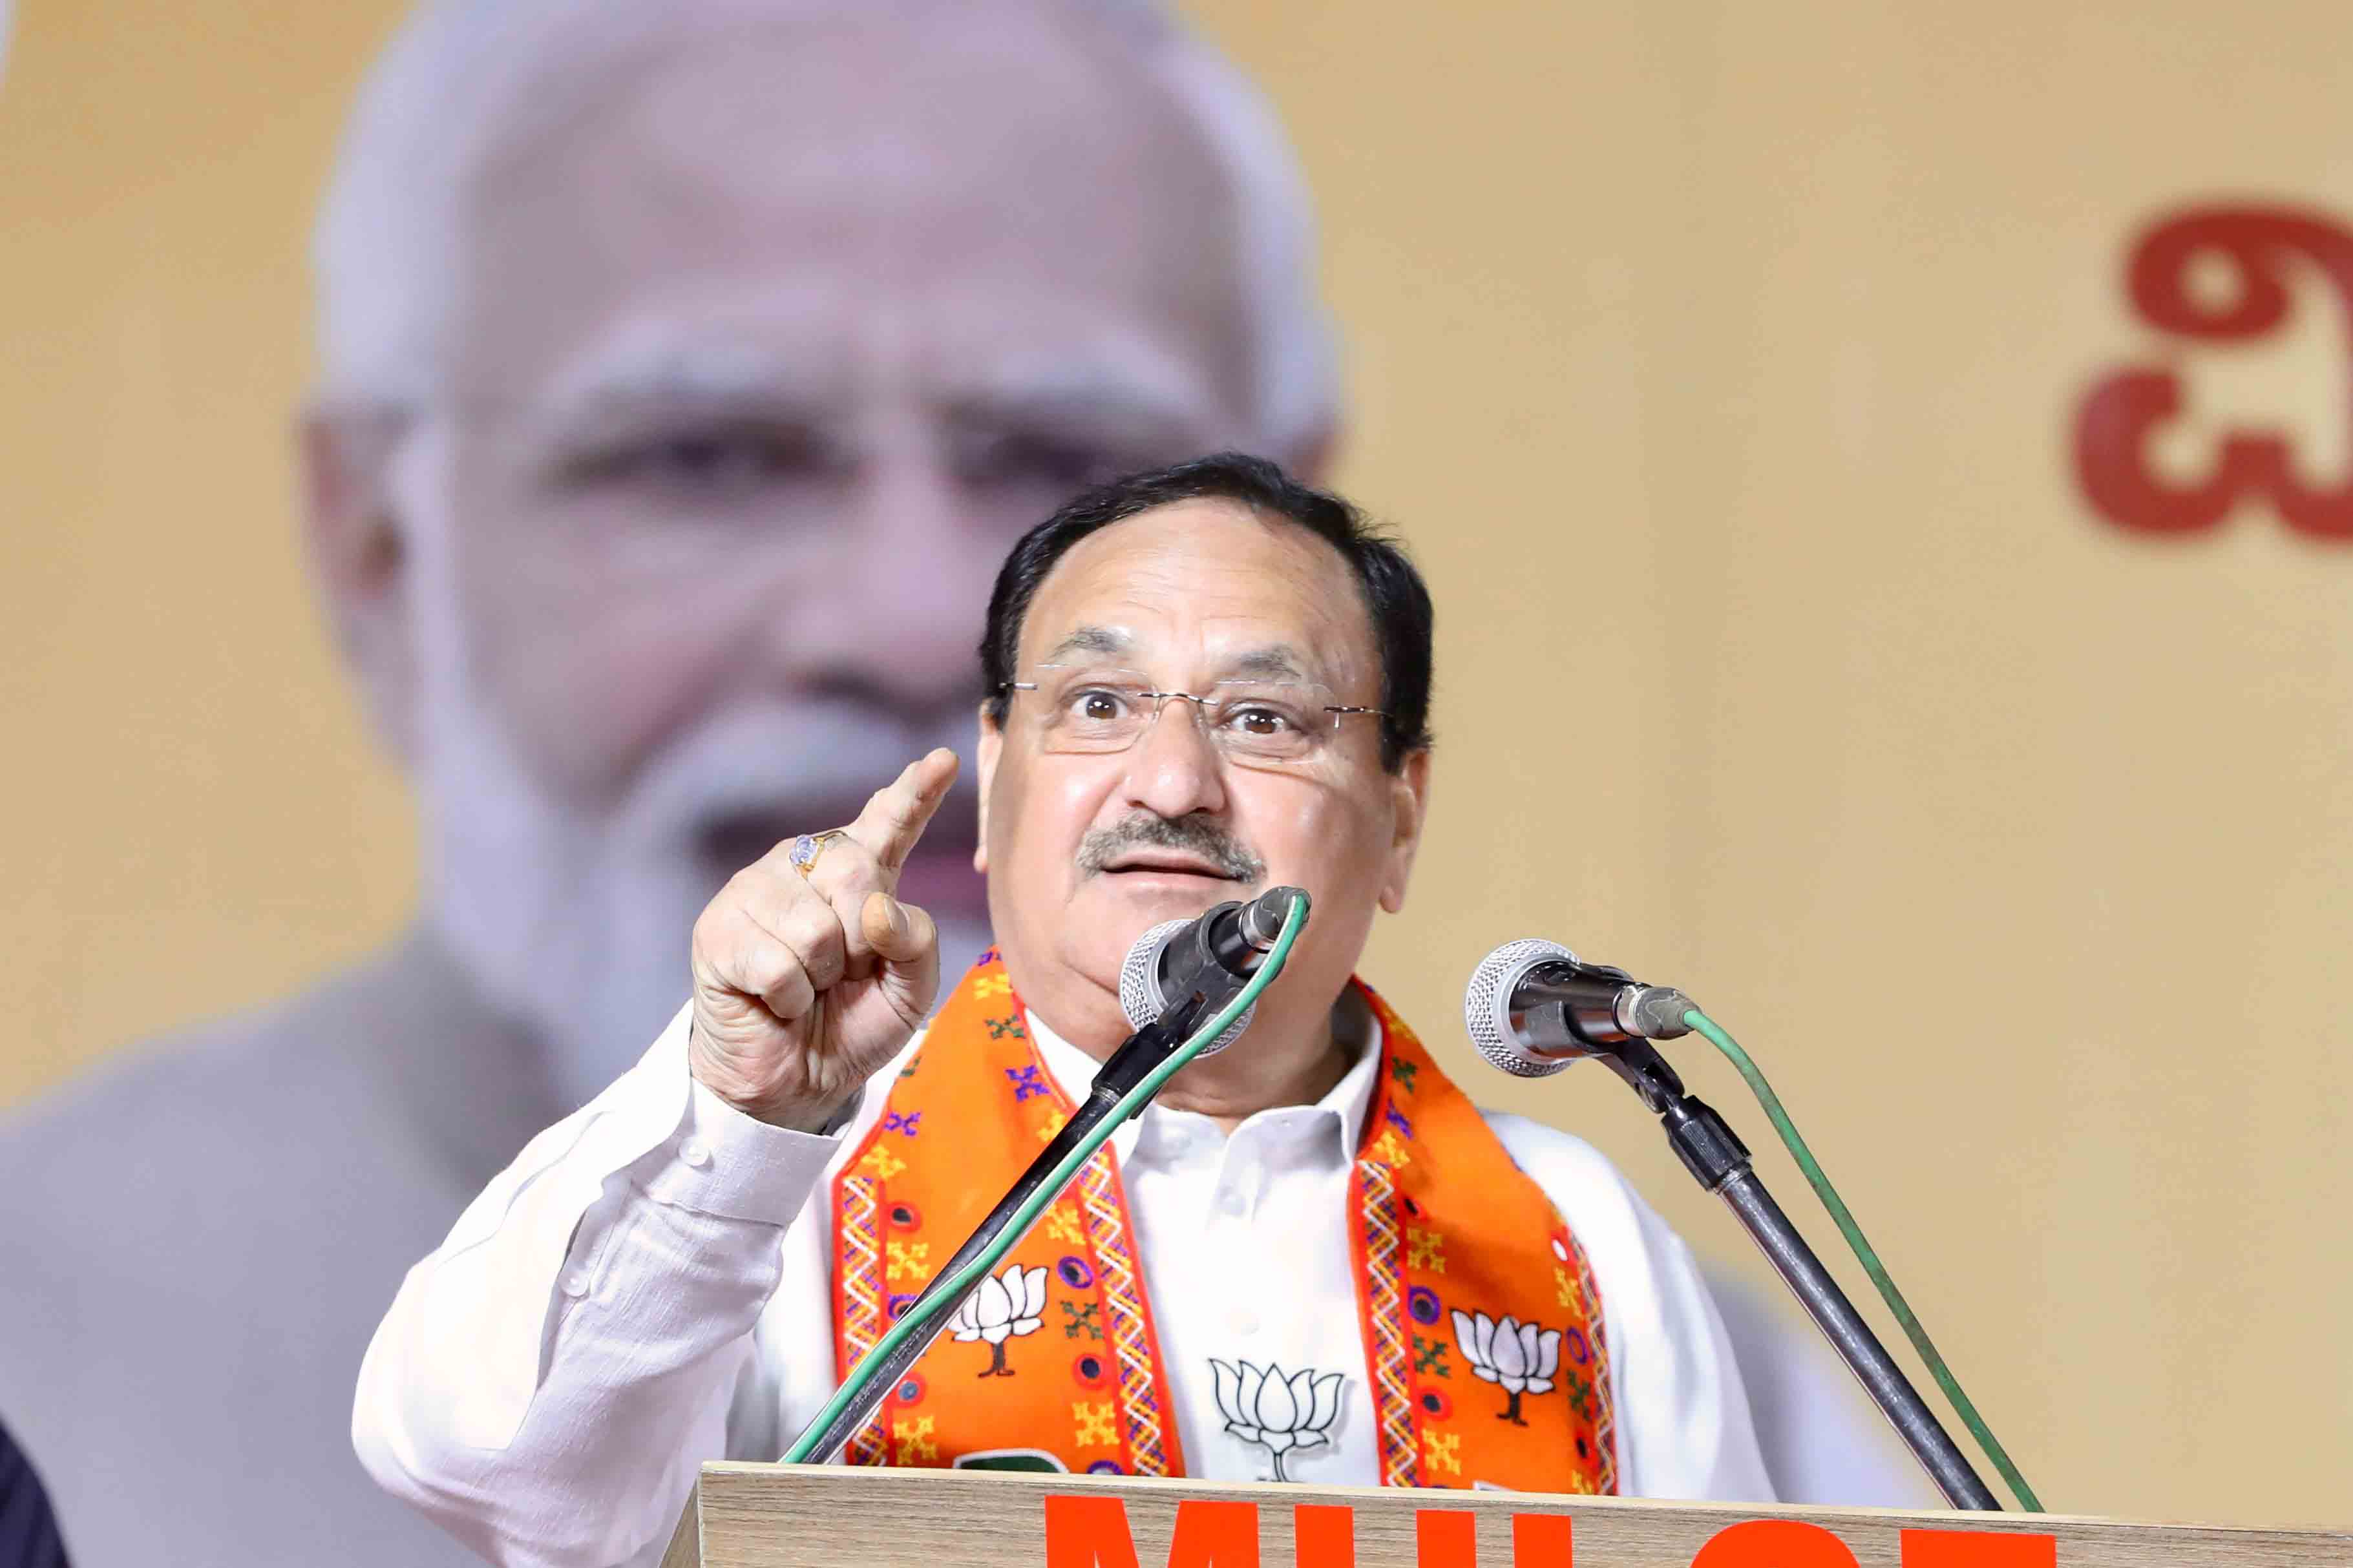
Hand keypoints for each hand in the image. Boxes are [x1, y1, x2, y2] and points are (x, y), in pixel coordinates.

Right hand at [687, 748, 959, 1129]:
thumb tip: (876, 908)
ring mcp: (757, 890)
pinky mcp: (719, 928)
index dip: (915, 791)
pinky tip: (775, 1001)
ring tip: (806, 987)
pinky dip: (788, 998)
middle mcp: (806, 866)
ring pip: (816, 926)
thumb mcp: (909, 991)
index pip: (890, 822)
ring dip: (820, 977)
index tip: (943, 759)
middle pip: (858, 873)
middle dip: (862, 942)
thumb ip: (918, 943)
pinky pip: (777, 963)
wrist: (796, 1082)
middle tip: (841, 975)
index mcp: (859, 875)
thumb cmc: (851, 1025)